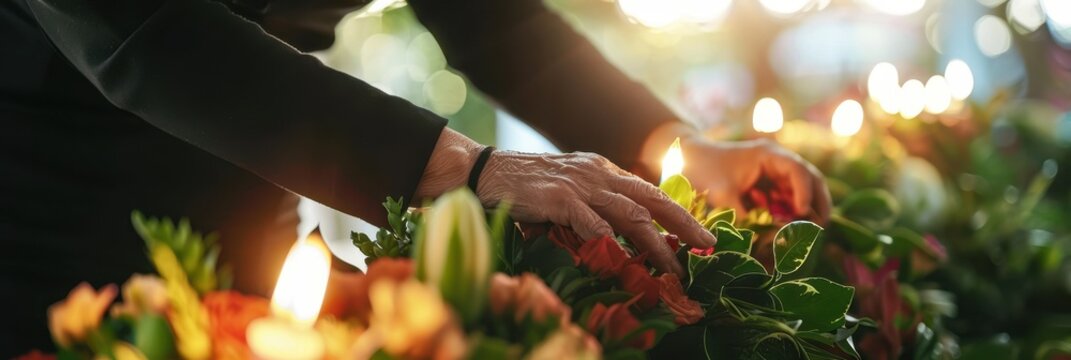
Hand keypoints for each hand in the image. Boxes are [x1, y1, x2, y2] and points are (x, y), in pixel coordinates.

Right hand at [477, 151, 715, 275]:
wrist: (484, 170)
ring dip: (656, 243)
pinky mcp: (559, 198)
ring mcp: (580, 185)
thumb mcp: (564, 193)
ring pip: (631, 214)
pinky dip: (610, 242)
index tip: (699, 233)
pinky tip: (624, 260)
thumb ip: (588, 211)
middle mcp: (597, 174)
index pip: (647, 192)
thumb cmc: (522, 187)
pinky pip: (592, 223)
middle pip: (651, 199)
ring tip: (673, 267)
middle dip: (683, 222)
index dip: (676, 212)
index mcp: (602, 171)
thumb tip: (609, 244)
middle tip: (708, 244)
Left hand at [640, 124, 831, 224]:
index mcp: (769, 155)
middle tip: (819, 228)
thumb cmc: (703, 169)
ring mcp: (774, 173)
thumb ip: (743, 217)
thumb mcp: (722, 194)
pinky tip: (788, 230)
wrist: (686, 158)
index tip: (801, 213)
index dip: (804, 192)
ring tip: (807, 233)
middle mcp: (777, 161)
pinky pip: (786, 199)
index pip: (798, 171)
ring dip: (805, 210)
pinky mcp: (767, 185)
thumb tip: (762, 244)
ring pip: (801, 191)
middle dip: (817, 203)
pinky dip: (790, 214)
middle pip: (810, 179)